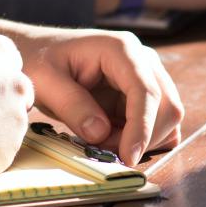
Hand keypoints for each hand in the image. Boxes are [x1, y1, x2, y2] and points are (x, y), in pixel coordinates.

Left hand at [0, 24, 184, 165]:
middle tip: (105, 151)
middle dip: (142, 137)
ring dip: (142, 140)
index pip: (146, 91)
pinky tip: (115, 140)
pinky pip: (159, 123)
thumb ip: (72, 106)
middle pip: (167, 106)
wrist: (37, 53)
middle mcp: (142, 60)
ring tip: (104, 142)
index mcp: (121, 49)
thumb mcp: (45, 82)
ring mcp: (146, 76)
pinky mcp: (143, 95)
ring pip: (167, 117)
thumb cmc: (39, 60)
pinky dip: (143, 139)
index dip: (142, 127)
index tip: (128, 157)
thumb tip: (101, 133)